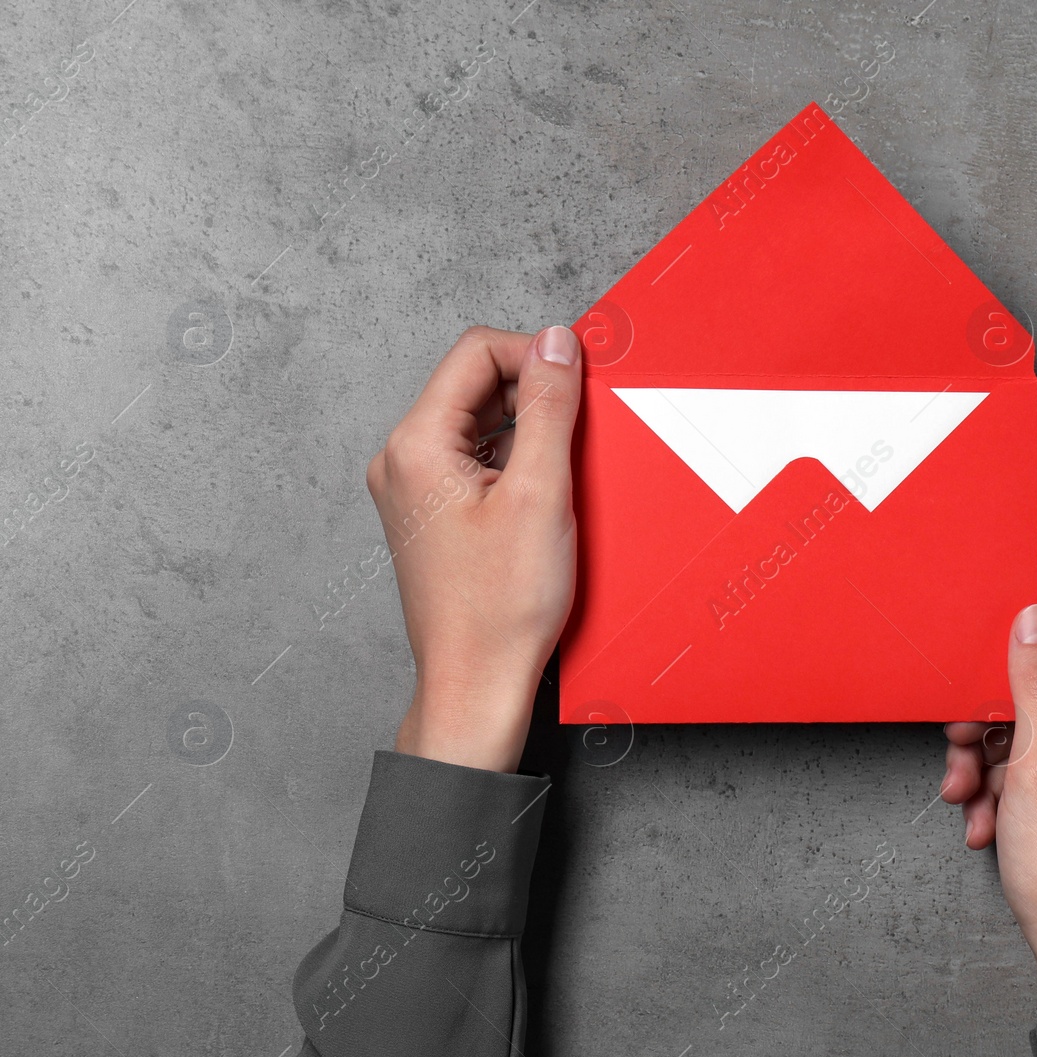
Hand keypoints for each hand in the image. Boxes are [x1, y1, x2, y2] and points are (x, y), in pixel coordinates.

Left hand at [365, 325, 581, 772]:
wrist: (478, 685)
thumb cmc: (501, 609)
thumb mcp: (540, 493)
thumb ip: (549, 407)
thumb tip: (555, 341)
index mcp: (416, 445)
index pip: (476, 352)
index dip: (536, 354)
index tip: (582, 377)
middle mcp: (403, 461)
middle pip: (476, 383)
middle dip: (536, 393)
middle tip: (583, 428)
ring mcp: (415, 490)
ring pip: (480, 422)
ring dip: (530, 429)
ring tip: (565, 471)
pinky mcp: (435, 515)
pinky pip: (478, 459)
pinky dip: (517, 461)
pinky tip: (547, 495)